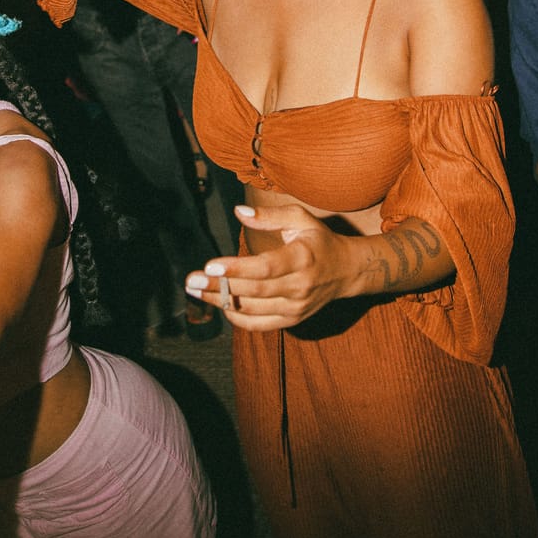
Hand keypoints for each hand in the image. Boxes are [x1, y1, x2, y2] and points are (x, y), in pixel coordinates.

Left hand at [184, 202, 350, 330]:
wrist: (347, 271)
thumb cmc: (319, 240)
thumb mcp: (300, 219)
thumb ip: (269, 216)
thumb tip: (238, 212)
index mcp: (302, 258)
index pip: (265, 267)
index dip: (236, 269)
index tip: (209, 266)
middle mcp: (300, 286)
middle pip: (254, 290)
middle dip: (219, 287)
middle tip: (191, 281)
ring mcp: (297, 307)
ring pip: (253, 309)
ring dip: (221, 301)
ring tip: (196, 291)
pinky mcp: (292, 320)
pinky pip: (259, 325)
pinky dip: (236, 317)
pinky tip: (219, 304)